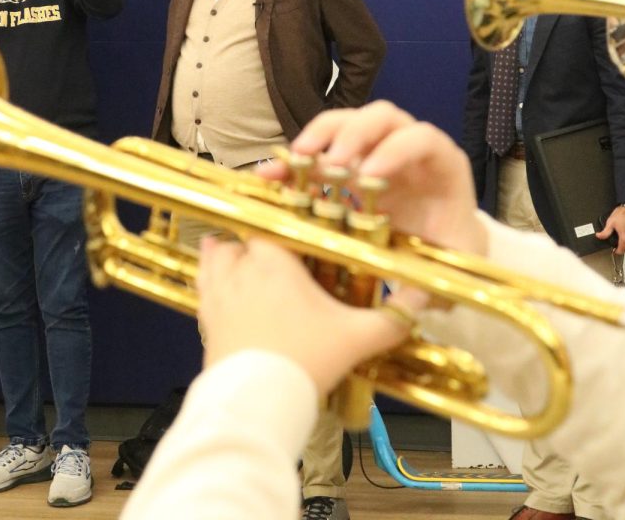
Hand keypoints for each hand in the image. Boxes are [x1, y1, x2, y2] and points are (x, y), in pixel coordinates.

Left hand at [198, 236, 414, 394]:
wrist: (256, 401)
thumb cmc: (304, 360)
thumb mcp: (356, 338)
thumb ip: (391, 318)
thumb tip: (421, 300)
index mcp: (275, 260)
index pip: (274, 223)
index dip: (284, 223)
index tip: (295, 226)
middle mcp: (242, 268)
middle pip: (242, 237)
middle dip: (256, 240)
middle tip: (273, 247)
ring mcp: (219, 293)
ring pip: (215, 257)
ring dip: (225, 253)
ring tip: (236, 251)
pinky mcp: (206, 320)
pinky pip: (203, 287)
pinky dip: (208, 279)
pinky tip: (214, 281)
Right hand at [260, 101, 485, 257]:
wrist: (443, 242)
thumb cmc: (450, 247)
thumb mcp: (451, 263)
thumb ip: (435, 278)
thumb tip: (411, 304)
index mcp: (441, 162)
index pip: (421, 138)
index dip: (395, 150)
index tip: (369, 177)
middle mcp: (408, 145)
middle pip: (381, 116)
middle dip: (354, 133)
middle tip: (332, 162)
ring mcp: (376, 148)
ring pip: (348, 122)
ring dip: (321, 135)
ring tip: (297, 158)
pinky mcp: (349, 161)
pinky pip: (320, 151)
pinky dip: (295, 159)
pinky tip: (271, 175)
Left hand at [596, 205, 624, 253]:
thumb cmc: (624, 214)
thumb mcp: (611, 222)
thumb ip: (605, 231)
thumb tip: (599, 236)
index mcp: (624, 238)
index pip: (620, 251)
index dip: (616, 250)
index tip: (614, 249)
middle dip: (621, 246)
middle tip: (618, 240)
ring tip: (623, 235)